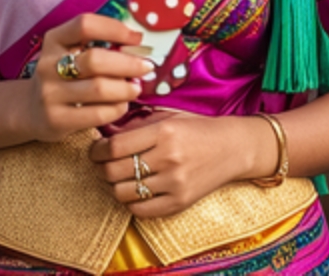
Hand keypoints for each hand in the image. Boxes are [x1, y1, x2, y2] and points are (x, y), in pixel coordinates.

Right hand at [24, 14, 152, 142]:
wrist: (30, 109)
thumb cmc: (63, 75)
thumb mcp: (71, 52)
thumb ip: (98, 45)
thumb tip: (138, 42)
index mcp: (54, 39)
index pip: (85, 25)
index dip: (114, 28)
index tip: (137, 38)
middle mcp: (48, 64)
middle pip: (95, 59)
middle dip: (128, 63)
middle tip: (146, 67)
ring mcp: (49, 93)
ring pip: (99, 88)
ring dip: (126, 88)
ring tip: (136, 88)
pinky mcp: (56, 120)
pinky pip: (97, 114)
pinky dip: (117, 108)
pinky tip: (122, 104)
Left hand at [89, 112, 276, 216]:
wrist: (232, 148)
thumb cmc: (197, 128)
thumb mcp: (168, 117)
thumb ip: (137, 125)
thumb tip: (105, 133)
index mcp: (164, 132)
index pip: (115, 146)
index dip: (97, 150)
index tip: (95, 149)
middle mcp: (168, 158)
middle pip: (115, 171)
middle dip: (101, 168)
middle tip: (102, 163)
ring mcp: (174, 183)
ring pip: (124, 193)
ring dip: (114, 186)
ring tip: (117, 177)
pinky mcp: (179, 202)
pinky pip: (141, 211)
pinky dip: (131, 203)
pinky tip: (134, 191)